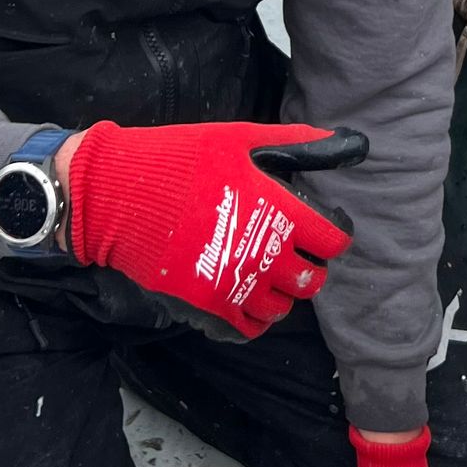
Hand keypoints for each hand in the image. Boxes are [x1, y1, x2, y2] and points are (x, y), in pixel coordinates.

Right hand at [64, 119, 361, 338]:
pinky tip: (246, 295)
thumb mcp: (238, 138)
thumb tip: (349, 143)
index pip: (332, 240)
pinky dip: (255, 317)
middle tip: (294, 251)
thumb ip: (296, 144)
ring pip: (283, 308)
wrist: (116, 193)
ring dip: (282, 293)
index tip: (323, 228)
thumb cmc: (179, 158)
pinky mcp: (205, 303)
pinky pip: (249, 328)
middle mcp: (261, 251)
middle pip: (312, 280)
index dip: (333, 235)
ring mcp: (233, 282)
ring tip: (267, 271)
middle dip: (310, 266)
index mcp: (275, 208)